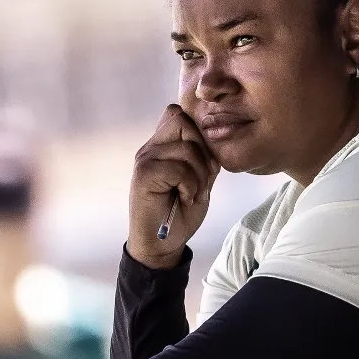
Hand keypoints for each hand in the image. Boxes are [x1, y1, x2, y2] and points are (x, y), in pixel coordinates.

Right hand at [127, 104, 219, 268]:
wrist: (161, 244)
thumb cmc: (180, 212)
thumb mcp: (199, 178)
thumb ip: (202, 155)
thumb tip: (214, 136)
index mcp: (162, 145)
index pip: (179, 114)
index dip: (198, 132)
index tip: (206, 162)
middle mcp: (151, 148)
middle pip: (183, 121)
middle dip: (203, 151)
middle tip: (204, 178)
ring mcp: (145, 160)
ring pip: (187, 148)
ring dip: (199, 174)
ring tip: (193, 193)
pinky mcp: (143, 175)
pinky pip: (179, 168)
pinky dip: (190, 185)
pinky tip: (185, 198)